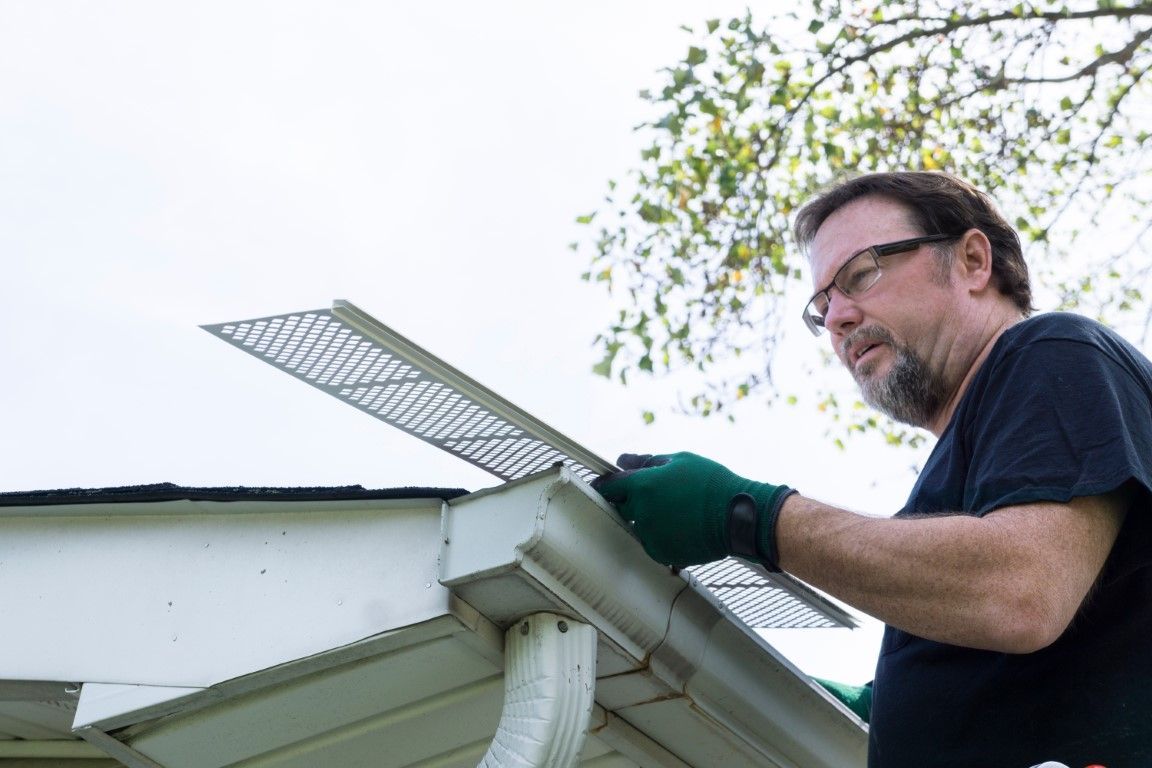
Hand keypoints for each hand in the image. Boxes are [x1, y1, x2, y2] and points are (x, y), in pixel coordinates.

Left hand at [591, 452, 793, 567]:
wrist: (739, 516)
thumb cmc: (712, 483)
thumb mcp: (680, 461)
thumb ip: (647, 462)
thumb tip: (624, 460)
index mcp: (643, 486)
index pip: (609, 487)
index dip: (605, 486)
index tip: (604, 487)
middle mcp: (642, 512)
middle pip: (620, 508)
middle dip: (629, 501)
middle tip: (653, 496)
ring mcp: (651, 535)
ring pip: (637, 527)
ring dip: (647, 519)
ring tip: (676, 511)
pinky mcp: (662, 553)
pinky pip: (652, 543)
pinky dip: (660, 536)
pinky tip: (682, 526)